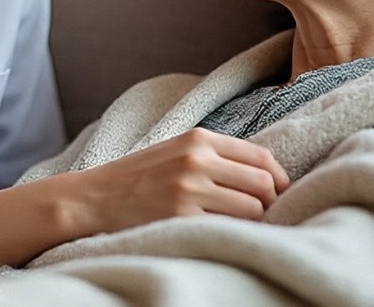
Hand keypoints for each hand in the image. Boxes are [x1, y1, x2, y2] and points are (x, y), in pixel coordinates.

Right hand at [69, 128, 290, 234]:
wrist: (94, 197)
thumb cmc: (139, 177)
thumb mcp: (175, 150)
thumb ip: (215, 156)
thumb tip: (267, 177)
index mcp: (198, 139)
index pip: (261, 157)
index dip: (279, 178)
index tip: (279, 193)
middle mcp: (196, 160)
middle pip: (263, 183)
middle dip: (271, 202)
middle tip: (263, 214)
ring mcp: (189, 189)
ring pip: (252, 209)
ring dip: (254, 221)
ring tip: (241, 225)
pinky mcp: (181, 218)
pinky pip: (228, 228)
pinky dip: (234, 234)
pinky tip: (224, 235)